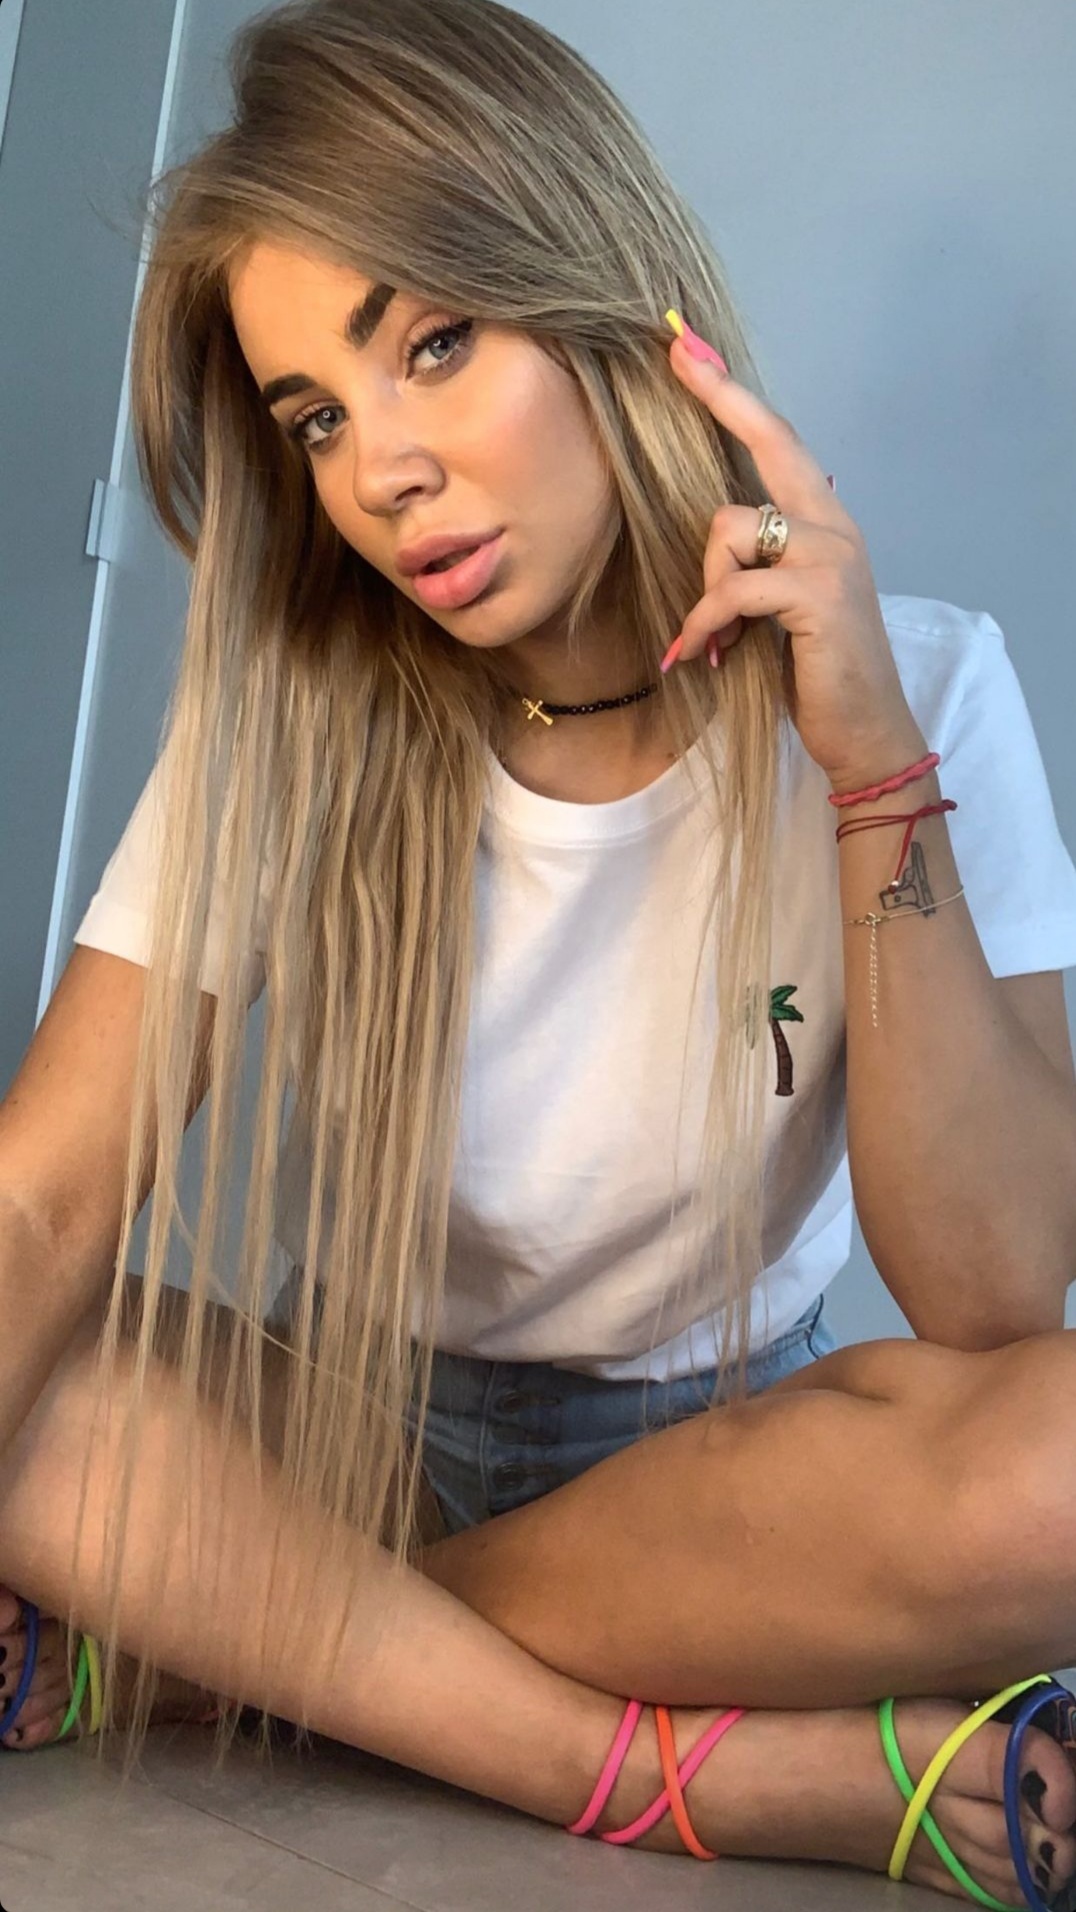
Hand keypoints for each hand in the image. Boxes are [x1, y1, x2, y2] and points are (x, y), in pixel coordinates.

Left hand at [665, 322, 925, 793]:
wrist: (865, 733)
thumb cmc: (816, 674)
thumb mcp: (781, 607)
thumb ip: (758, 563)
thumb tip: (713, 539)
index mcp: (826, 524)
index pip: (778, 443)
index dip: (734, 395)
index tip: (690, 348)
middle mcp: (834, 527)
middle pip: (767, 445)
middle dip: (718, 396)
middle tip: (674, 356)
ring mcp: (831, 557)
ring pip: (729, 531)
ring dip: (706, 588)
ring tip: (714, 637)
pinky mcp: (817, 596)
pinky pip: (731, 590)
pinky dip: (705, 625)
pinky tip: (701, 656)